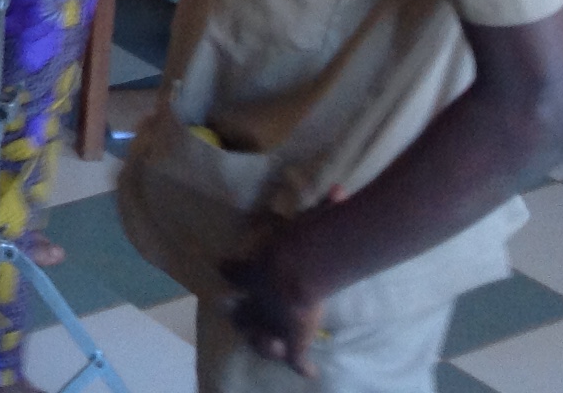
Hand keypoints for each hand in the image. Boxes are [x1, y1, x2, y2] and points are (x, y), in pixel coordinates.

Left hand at [219, 217, 329, 378]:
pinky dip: (302, 365)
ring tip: (269, 341)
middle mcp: (257, 299)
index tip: (223, 269)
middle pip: (239, 312)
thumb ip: (324, 207)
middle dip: (238, 315)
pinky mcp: (291, 340)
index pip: (234, 271)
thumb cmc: (302, 240)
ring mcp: (271, 322)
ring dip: (263, 342)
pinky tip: (309, 371)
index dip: (230, 272)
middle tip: (235, 312)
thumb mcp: (312, 219)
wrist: (298, 266)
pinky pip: (296, 358)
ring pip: (260, 339)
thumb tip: (339, 190)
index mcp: (254, 270)